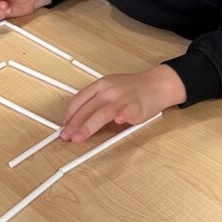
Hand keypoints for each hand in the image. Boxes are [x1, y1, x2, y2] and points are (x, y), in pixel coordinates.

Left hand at [59, 65, 185, 142]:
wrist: (156, 83)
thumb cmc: (132, 88)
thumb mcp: (110, 86)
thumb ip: (96, 100)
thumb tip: (78, 118)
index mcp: (101, 84)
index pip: (80, 99)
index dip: (70, 113)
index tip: (64, 124)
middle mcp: (110, 90)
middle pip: (88, 108)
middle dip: (75, 124)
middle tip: (67, 136)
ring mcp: (123, 98)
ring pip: (103, 113)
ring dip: (89, 127)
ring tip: (79, 137)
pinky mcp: (137, 106)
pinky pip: (128, 111)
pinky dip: (123, 116)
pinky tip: (118, 122)